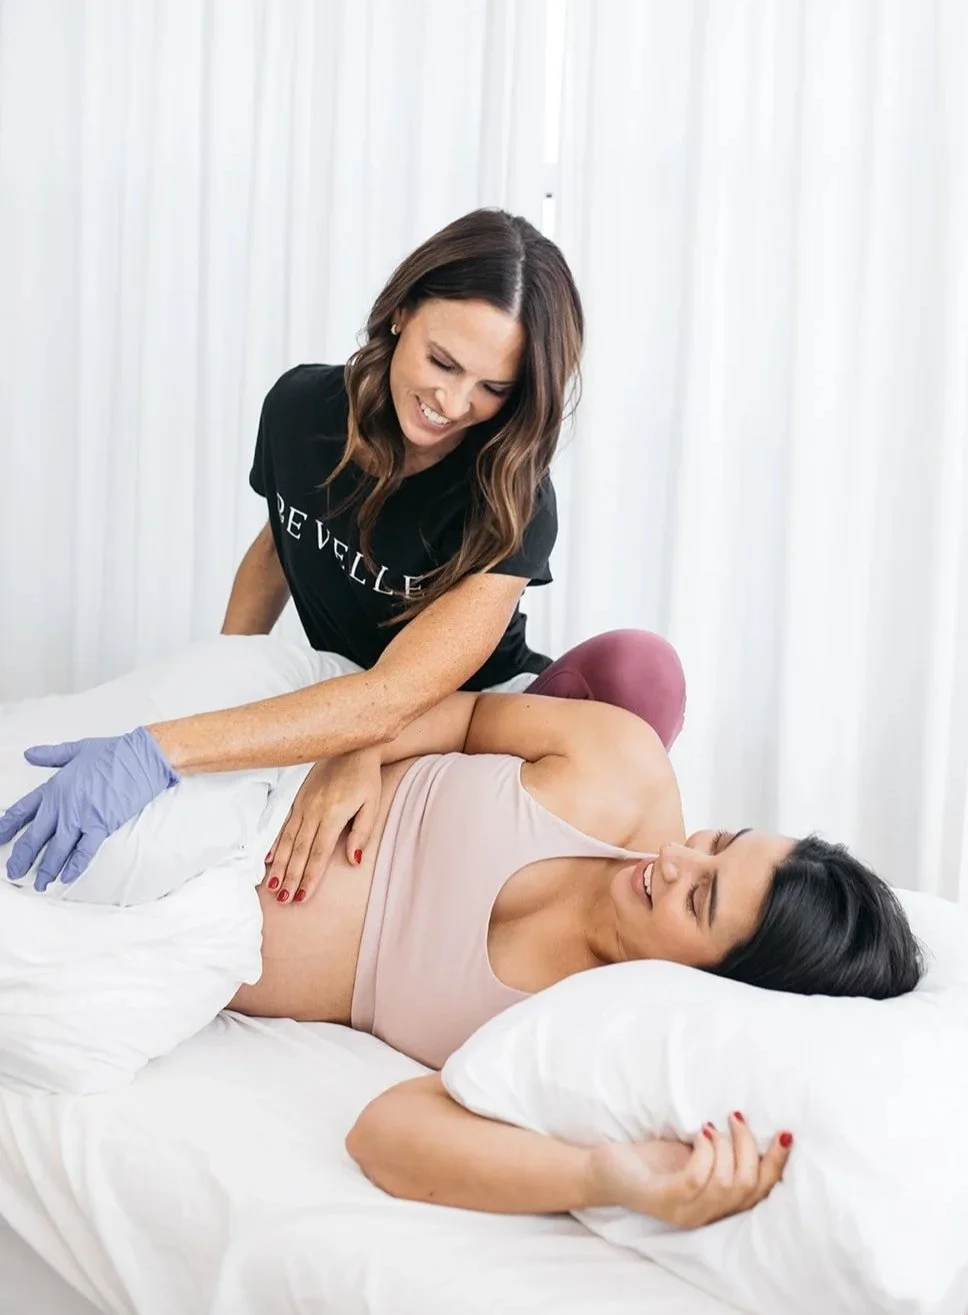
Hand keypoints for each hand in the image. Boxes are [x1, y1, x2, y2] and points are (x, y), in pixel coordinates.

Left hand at [0, 728, 179, 889]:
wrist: (141, 758)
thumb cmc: (112, 751)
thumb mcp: (76, 749)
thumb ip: (50, 755)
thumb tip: (29, 754)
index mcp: (54, 787)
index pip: (22, 810)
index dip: (7, 826)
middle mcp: (63, 805)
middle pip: (35, 837)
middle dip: (22, 857)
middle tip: (13, 872)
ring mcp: (81, 817)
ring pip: (56, 849)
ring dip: (45, 869)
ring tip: (39, 884)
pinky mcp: (101, 826)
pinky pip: (84, 852)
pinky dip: (74, 867)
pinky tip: (65, 879)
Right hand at [263, 747, 382, 904]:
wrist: (352, 746)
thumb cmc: (365, 778)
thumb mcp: (372, 804)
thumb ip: (362, 832)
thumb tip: (354, 860)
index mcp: (333, 814)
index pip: (319, 853)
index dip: (310, 877)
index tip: (302, 897)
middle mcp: (314, 811)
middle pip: (299, 851)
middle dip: (290, 877)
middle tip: (283, 899)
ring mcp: (303, 804)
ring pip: (287, 840)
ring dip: (279, 865)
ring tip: (272, 886)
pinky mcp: (298, 799)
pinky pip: (284, 825)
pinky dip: (275, 844)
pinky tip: (268, 859)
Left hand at [586, 1112, 791, 1227]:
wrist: (602, 1169)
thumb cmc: (650, 1160)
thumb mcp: (692, 1154)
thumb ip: (719, 1151)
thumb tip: (747, 1124)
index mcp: (715, 1205)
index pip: (759, 1193)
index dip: (776, 1164)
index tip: (785, 1134)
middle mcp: (704, 1215)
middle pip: (748, 1186)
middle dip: (749, 1146)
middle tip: (735, 1118)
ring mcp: (684, 1211)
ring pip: (726, 1183)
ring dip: (725, 1145)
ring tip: (710, 1124)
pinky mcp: (663, 1200)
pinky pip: (697, 1180)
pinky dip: (705, 1152)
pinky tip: (699, 1133)